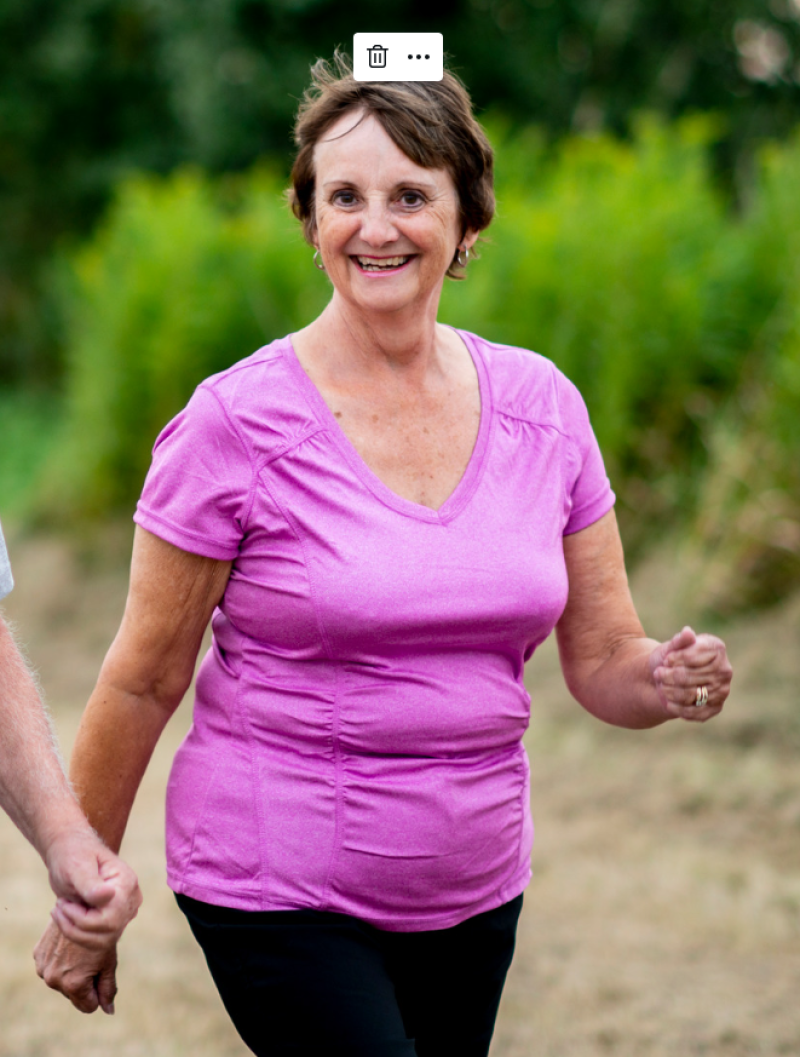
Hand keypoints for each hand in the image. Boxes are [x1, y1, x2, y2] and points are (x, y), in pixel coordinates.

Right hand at [34, 918, 117, 1013]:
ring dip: (71, 972)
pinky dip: (59, 960)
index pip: (88, 1006)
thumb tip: (109, 1011)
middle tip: (92, 957)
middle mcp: (53, 979)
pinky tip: (69, 944)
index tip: (101, 974)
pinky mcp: (37, 954)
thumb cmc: (101, 935)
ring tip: (81, 950)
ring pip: (61, 981)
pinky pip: (51, 966)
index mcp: (73, 984)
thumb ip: (108, 989)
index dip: (97, 993)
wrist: (84, 906)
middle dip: (84, 982)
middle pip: (73, 994)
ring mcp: (43, 967)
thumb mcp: (109, 962)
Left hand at [44, 829, 141, 947]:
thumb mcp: (76, 867)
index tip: (61, 903)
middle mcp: (131, 900)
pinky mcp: (116, 921)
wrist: (71, 853)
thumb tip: (108, 896)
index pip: (109, 919)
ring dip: (74, 932)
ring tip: (60, 910)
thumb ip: (91, 884)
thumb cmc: (73, 855)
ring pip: (102, 941)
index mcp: (127, 883)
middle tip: (59, 906)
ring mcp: (125, 912)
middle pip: (107, 932)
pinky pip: (97, 940)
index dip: (81, 918)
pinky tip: (66, 916)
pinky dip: (77, 934)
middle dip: (75, 926)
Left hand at [649, 626, 732, 721]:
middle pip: (689, 677)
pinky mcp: (715, 708)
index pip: (692, 656)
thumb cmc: (671, 658)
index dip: (675, 659)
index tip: (666, 659)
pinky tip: (667, 702)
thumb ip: (679, 640)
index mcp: (717, 649)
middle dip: (669, 675)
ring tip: (661, 685)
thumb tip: (687, 632)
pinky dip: (677, 707)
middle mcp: (725, 670)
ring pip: (690, 694)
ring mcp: (722, 690)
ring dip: (670, 691)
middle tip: (658, 673)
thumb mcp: (671, 646)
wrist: (669, 679)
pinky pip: (694, 712)